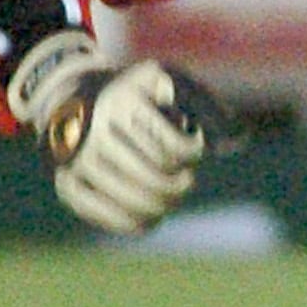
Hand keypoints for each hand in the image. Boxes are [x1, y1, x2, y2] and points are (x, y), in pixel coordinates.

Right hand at [4, 30, 214, 235]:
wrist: (70, 97)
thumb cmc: (136, 94)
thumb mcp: (168, 82)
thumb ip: (206, 105)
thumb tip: (241, 137)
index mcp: (125, 101)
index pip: (175, 149)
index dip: (194, 154)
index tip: (193, 148)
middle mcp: (96, 130)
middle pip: (157, 179)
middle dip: (181, 185)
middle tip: (185, 183)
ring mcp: (77, 160)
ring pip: (135, 201)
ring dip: (164, 205)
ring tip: (172, 197)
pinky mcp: (65, 184)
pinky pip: (106, 217)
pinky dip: (135, 224)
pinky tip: (151, 219)